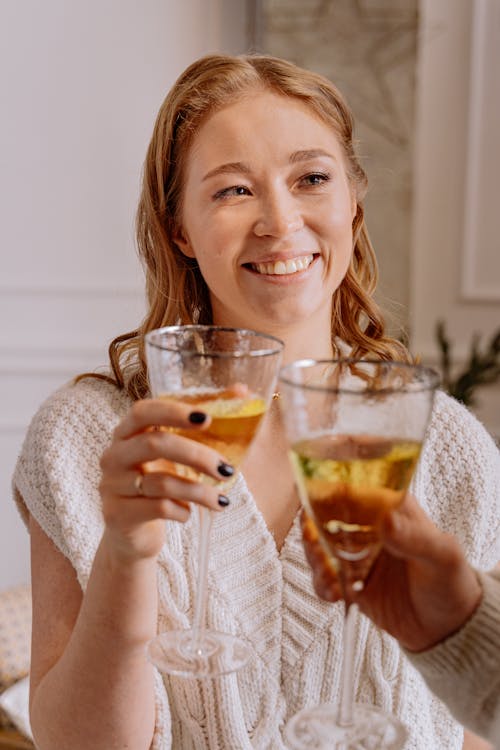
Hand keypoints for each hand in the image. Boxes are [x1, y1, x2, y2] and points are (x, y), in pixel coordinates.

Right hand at [99, 398, 232, 561]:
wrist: (130, 533)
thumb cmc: (157, 482)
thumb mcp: (176, 453)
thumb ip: (203, 423)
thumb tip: (240, 390)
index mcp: (127, 433)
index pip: (143, 412)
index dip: (173, 411)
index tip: (206, 418)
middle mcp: (114, 455)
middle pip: (155, 444)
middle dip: (197, 456)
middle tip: (226, 469)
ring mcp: (112, 485)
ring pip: (161, 482)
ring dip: (199, 491)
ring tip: (222, 500)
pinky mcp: (117, 514)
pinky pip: (158, 508)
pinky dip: (182, 511)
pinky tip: (189, 514)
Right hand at [302, 494, 481, 651]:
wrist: (448, 628)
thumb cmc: (452, 581)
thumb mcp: (443, 557)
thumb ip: (416, 539)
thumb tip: (388, 521)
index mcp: (390, 507)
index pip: (356, 485)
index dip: (332, 486)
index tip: (318, 496)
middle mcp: (368, 526)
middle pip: (327, 512)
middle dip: (313, 523)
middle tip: (313, 539)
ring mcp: (355, 553)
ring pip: (319, 544)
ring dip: (314, 555)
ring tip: (326, 572)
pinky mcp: (347, 580)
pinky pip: (323, 576)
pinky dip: (321, 583)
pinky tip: (334, 594)